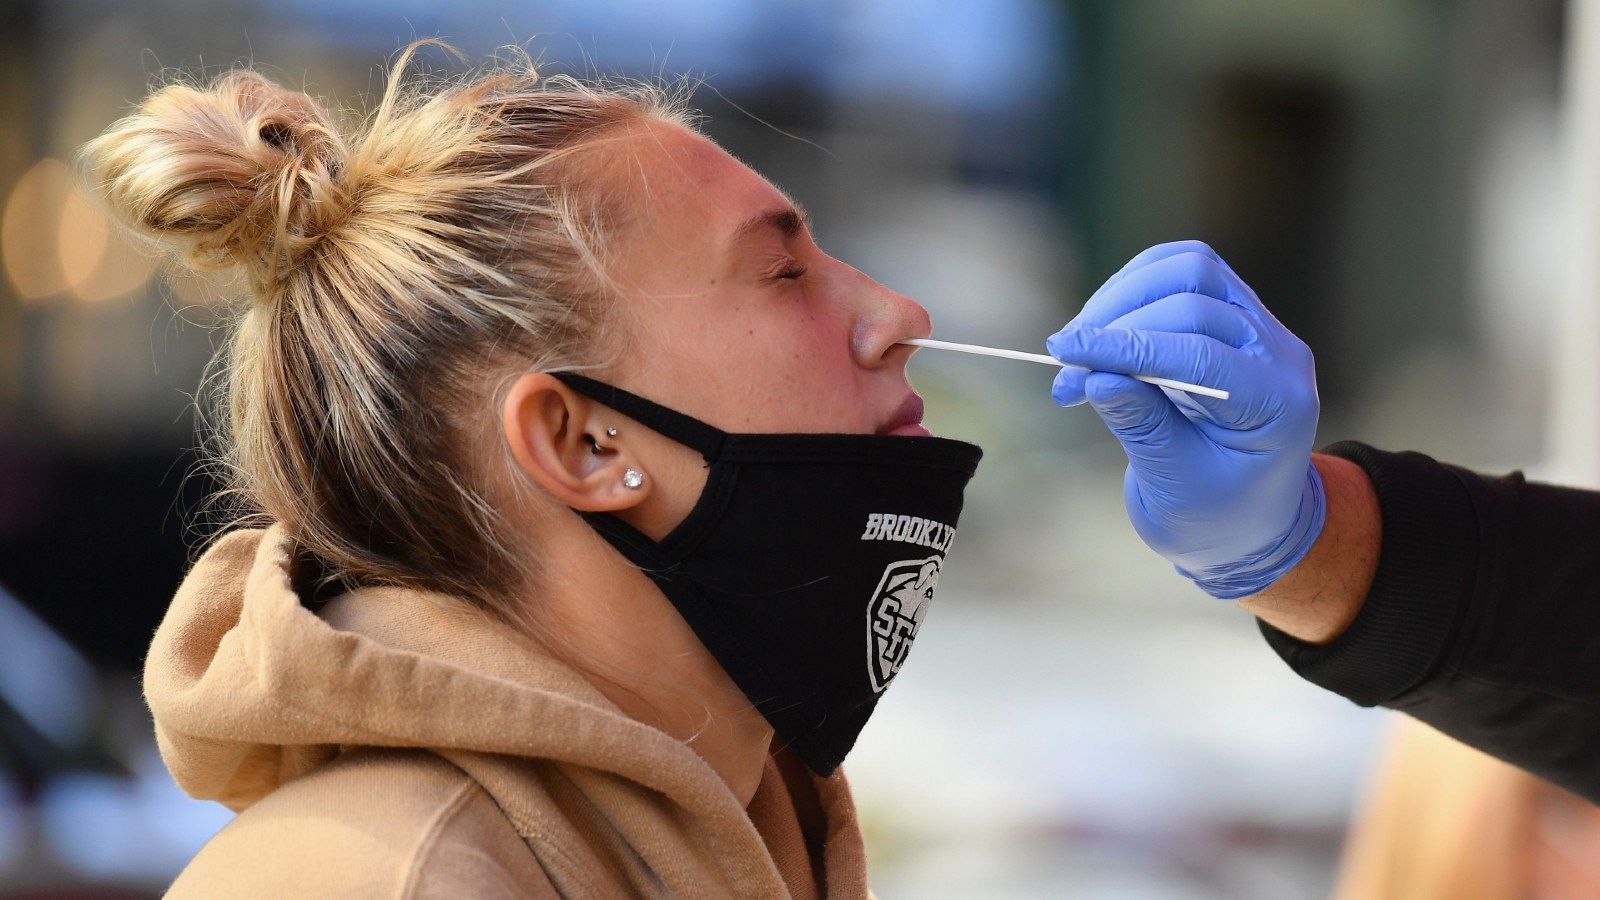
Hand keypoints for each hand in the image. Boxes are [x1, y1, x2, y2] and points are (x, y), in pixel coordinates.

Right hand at [1045, 241, 1324, 598]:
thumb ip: (1142, 428)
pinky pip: (1182, 272)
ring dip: (1123, 297)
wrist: (1246, 518)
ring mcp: (1258, 326)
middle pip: (1194, 298)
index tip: (1066, 354)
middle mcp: (1278, 353)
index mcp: (1277, 405)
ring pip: (1189, 269)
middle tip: (1065, 367)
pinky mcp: (1230, 313)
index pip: (1200, 353)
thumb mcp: (1175, 487)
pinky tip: (1102, 327)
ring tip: (1080, 345)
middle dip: (1118, 326)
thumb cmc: (1215, 516)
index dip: (1126, 347)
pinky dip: (1133, 289)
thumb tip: (1096, 375)